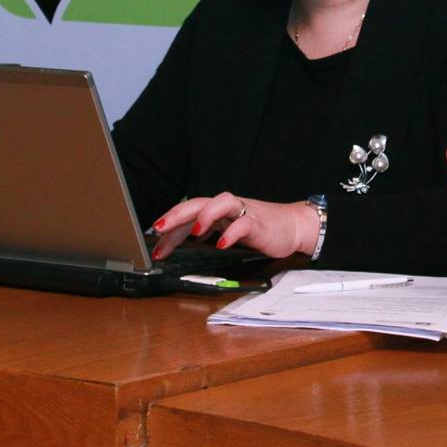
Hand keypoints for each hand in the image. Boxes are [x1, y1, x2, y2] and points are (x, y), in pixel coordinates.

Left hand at [151, 193, 317, 260]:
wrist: (293, 226)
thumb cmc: (258, 228)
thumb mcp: (225, 231)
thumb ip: (204, 233)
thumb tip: (174, 242)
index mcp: (217, 210)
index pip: (188, 213)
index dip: (169, 226)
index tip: (153, 243)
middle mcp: (227, 207)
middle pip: (199, 202)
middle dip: (177, 214)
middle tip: (158, 227)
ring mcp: (243, 212)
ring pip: (221, 203)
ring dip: (205, 216)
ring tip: (194, 233)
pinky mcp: (259, 223)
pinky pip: (243, 224)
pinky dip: (231, 233)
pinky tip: (221, 244)